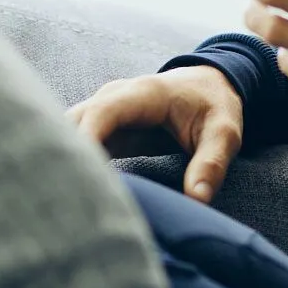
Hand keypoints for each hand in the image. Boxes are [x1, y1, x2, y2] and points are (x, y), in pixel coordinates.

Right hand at [66, 65, 242, 203]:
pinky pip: (78, 143)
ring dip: (65, 163)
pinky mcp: (104, 127)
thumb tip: (196, 199)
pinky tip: (74, 194)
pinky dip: (74, 165)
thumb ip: (211, 164)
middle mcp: (115, 97)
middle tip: (64, 201)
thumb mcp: (224, 133)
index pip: (102, 113)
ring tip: (66, 203)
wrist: (209, 84)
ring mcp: (106, 110)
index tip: (76, 177)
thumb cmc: (215, 105)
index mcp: (144, 94)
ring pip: (68, 132)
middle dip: (65, 157)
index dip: (84, 142)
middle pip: (73, 122)